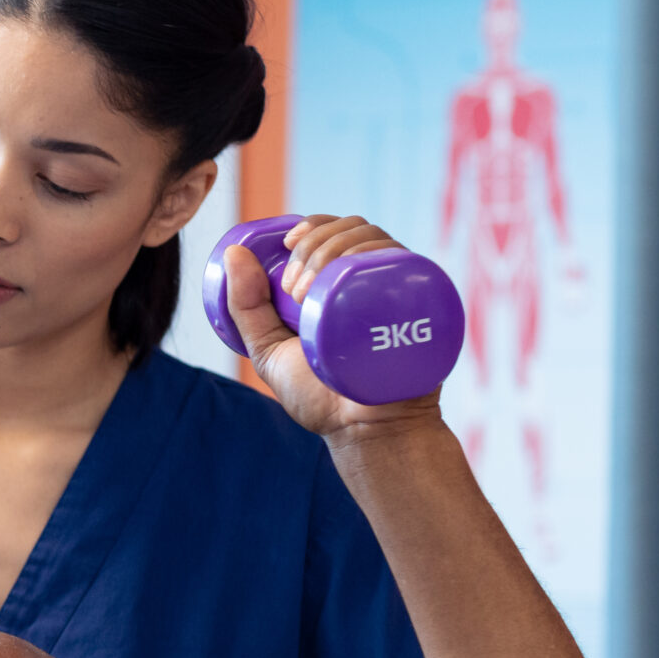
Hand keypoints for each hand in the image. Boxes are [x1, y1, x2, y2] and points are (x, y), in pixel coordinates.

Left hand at [221, 214, 439, 438]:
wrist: (362, 432)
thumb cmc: (319, 393)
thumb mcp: (268, 349)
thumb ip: (245, 308)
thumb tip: (234, 253)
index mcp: (340, 282)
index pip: (333, 231)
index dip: (311, 225)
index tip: (285, 243)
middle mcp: (373, 279)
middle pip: (354, 229)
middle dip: (315, 243)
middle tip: (291, 288)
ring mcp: (399, 290)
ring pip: (378, 240)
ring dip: (336, 249)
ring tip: (306, 293)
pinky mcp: (424, 303)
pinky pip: (409, 265)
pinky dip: (378, 257)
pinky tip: (349, 275)